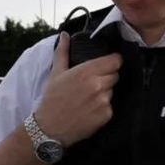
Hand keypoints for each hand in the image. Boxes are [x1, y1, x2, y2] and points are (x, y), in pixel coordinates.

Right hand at [33, 32, 121, 147]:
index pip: (115, 60)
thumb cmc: (51, 100)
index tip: (105, 65)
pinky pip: (110, 107)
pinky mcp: (106, 115)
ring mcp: (103, 101)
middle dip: (106, 77)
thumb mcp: (56, 74)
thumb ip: (63, 52)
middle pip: (115, 75)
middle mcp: (97, 85)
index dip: (111, 62)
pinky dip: (102, 108)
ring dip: (104, 93)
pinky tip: (89, 110)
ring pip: (112, 91)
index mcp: (86, 72)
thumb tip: (64, 35)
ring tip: (88, 99)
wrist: (48, 128)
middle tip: (91, 84)